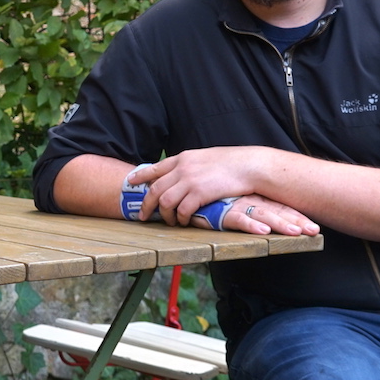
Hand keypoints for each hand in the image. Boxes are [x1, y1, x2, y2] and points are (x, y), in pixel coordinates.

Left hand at [138, 146, 278, 226]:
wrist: (248, 165)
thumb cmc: (231, 163)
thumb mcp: (205, 157)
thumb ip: (190, 166)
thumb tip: (182, 175)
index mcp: (183, 158)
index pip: (155, 168)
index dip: (140, 176)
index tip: (130, 182)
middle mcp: (182, 168)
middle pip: (155, 188)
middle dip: (146, 204)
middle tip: (144, 215)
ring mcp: (190, 181)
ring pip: (164, 201)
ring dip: (164, 215)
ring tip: (169, 221)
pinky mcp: (200, 194)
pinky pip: (182, 210)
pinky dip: (181, 218)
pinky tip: (184, 222)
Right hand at [214, 193, 318, 235]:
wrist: (192, 190)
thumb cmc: (215, 199)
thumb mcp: (238, 202)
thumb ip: (252, 209)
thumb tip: (269, 220)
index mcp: (257, 198)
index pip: (282, 208)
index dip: (298, 217)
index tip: (315, 228)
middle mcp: (251, 200)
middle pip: (278, 211)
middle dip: (297, 221)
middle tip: (314, 230)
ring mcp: (238, 205)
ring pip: (263, 215)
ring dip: (280, 224)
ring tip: (295, 232)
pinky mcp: (222, 212)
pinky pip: (238, 219)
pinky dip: (251, 225)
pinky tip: (263, 231)